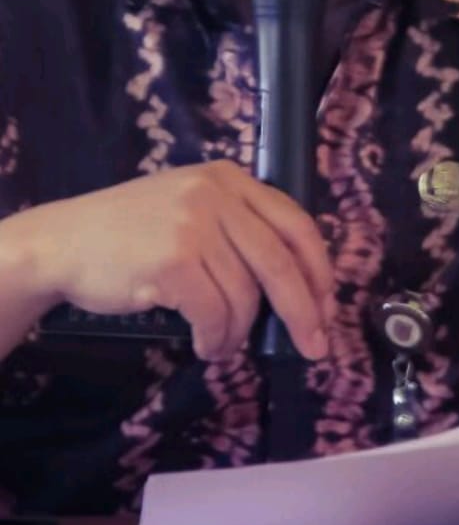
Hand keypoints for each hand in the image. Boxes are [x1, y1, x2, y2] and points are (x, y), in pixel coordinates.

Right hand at [10, 160, 334, 362]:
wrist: (65, 242)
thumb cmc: (131, 233)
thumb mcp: (190, 206)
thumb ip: (237, 227)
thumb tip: (296, 284)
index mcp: (229, 178)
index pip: (295, 222)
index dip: (318, 268)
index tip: (326, 304)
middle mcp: (217, 194)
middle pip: (281, 262)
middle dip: (305, 311)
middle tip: (315, 346)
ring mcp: (194, 224)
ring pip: (246, 295)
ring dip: (240, 333)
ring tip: (223, 344)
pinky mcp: (174, 260)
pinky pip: (215, 313)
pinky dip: (216, 339)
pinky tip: (206, 346)